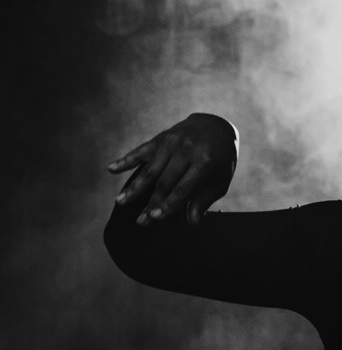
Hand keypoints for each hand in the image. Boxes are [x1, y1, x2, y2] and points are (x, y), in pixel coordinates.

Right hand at [108, 113, 237, 225]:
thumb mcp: (221, 180)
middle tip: (140, 221)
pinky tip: (112, 169)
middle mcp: (187, 151)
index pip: (182, 189)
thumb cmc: (221, 160)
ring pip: (150, 169)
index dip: (168, 204)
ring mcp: (173, 142)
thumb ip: (205, 199)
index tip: (155, 218)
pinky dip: (126, 159)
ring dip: (135, 187)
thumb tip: (192, 223)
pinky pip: (142, 150)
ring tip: (120, 202)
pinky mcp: (162, 137)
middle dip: (151, 203)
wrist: (217, 126)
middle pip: (164, 182)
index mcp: (205, 163)